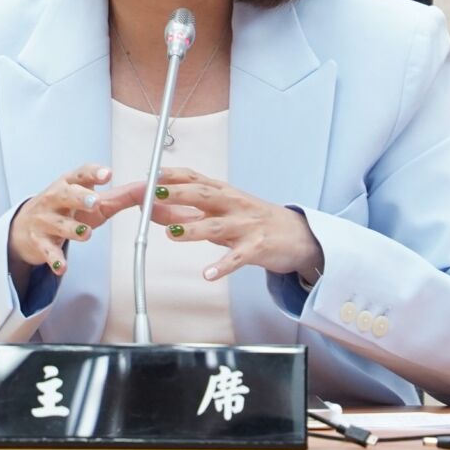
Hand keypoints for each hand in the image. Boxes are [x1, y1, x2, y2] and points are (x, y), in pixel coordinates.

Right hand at [7, 164, 129, 277]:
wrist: (25, 227)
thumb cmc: (66, 210)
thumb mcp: (93, 201)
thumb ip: (121, 196)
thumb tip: (149, 190)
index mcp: (69, 184)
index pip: (80, 174)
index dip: (94, 173)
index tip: (108, 174)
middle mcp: (54, 199)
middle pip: (65, 195)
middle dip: (80, 198)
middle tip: (95, 202)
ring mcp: (45, 221)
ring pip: (59, 225)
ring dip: (73, 230)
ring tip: (86, 234)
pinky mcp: (39, 242)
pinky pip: (48, 251)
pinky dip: (55, 259)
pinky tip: (62, 266)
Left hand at [109, 167, 324, 282]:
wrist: (298, 236)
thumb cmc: (254, 221)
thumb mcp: (223, 212)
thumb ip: (191, 212)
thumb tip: (153, 210)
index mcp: (224, 192)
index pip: (195, 178)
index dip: (172, 176)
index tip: (150, 175)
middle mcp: (234, 204)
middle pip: (203, 196)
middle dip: (177, 195)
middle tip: (153, 197)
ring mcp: (246, 225)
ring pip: (217, 226)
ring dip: (193, 230)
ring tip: (173, 234)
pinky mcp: (258, 248)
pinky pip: (238, 258)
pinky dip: (222, 266)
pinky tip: (208, 274)